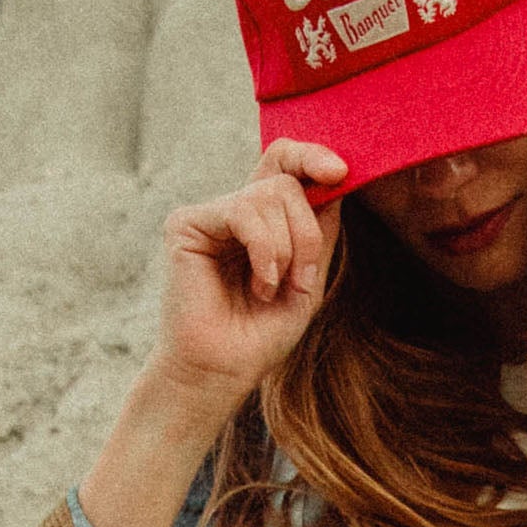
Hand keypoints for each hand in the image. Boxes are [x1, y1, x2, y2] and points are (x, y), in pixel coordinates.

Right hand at [150, 137, 347, 413]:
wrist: (223, 370)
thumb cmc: (261, 334)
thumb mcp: (308, 280)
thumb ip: (320, 230)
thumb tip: (336, 174)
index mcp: (263, 220)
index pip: (285, 162)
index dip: (311, 156)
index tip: (340, 171)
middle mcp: (235, 211)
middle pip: (286, 182)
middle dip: (307, 233)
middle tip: (300, 280)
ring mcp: (210, 215)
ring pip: (271, 196)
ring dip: (288, 250)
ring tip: (271, 290)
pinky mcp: (186, 224)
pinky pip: (243, 212)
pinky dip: (264, 252)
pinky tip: (259, 286)